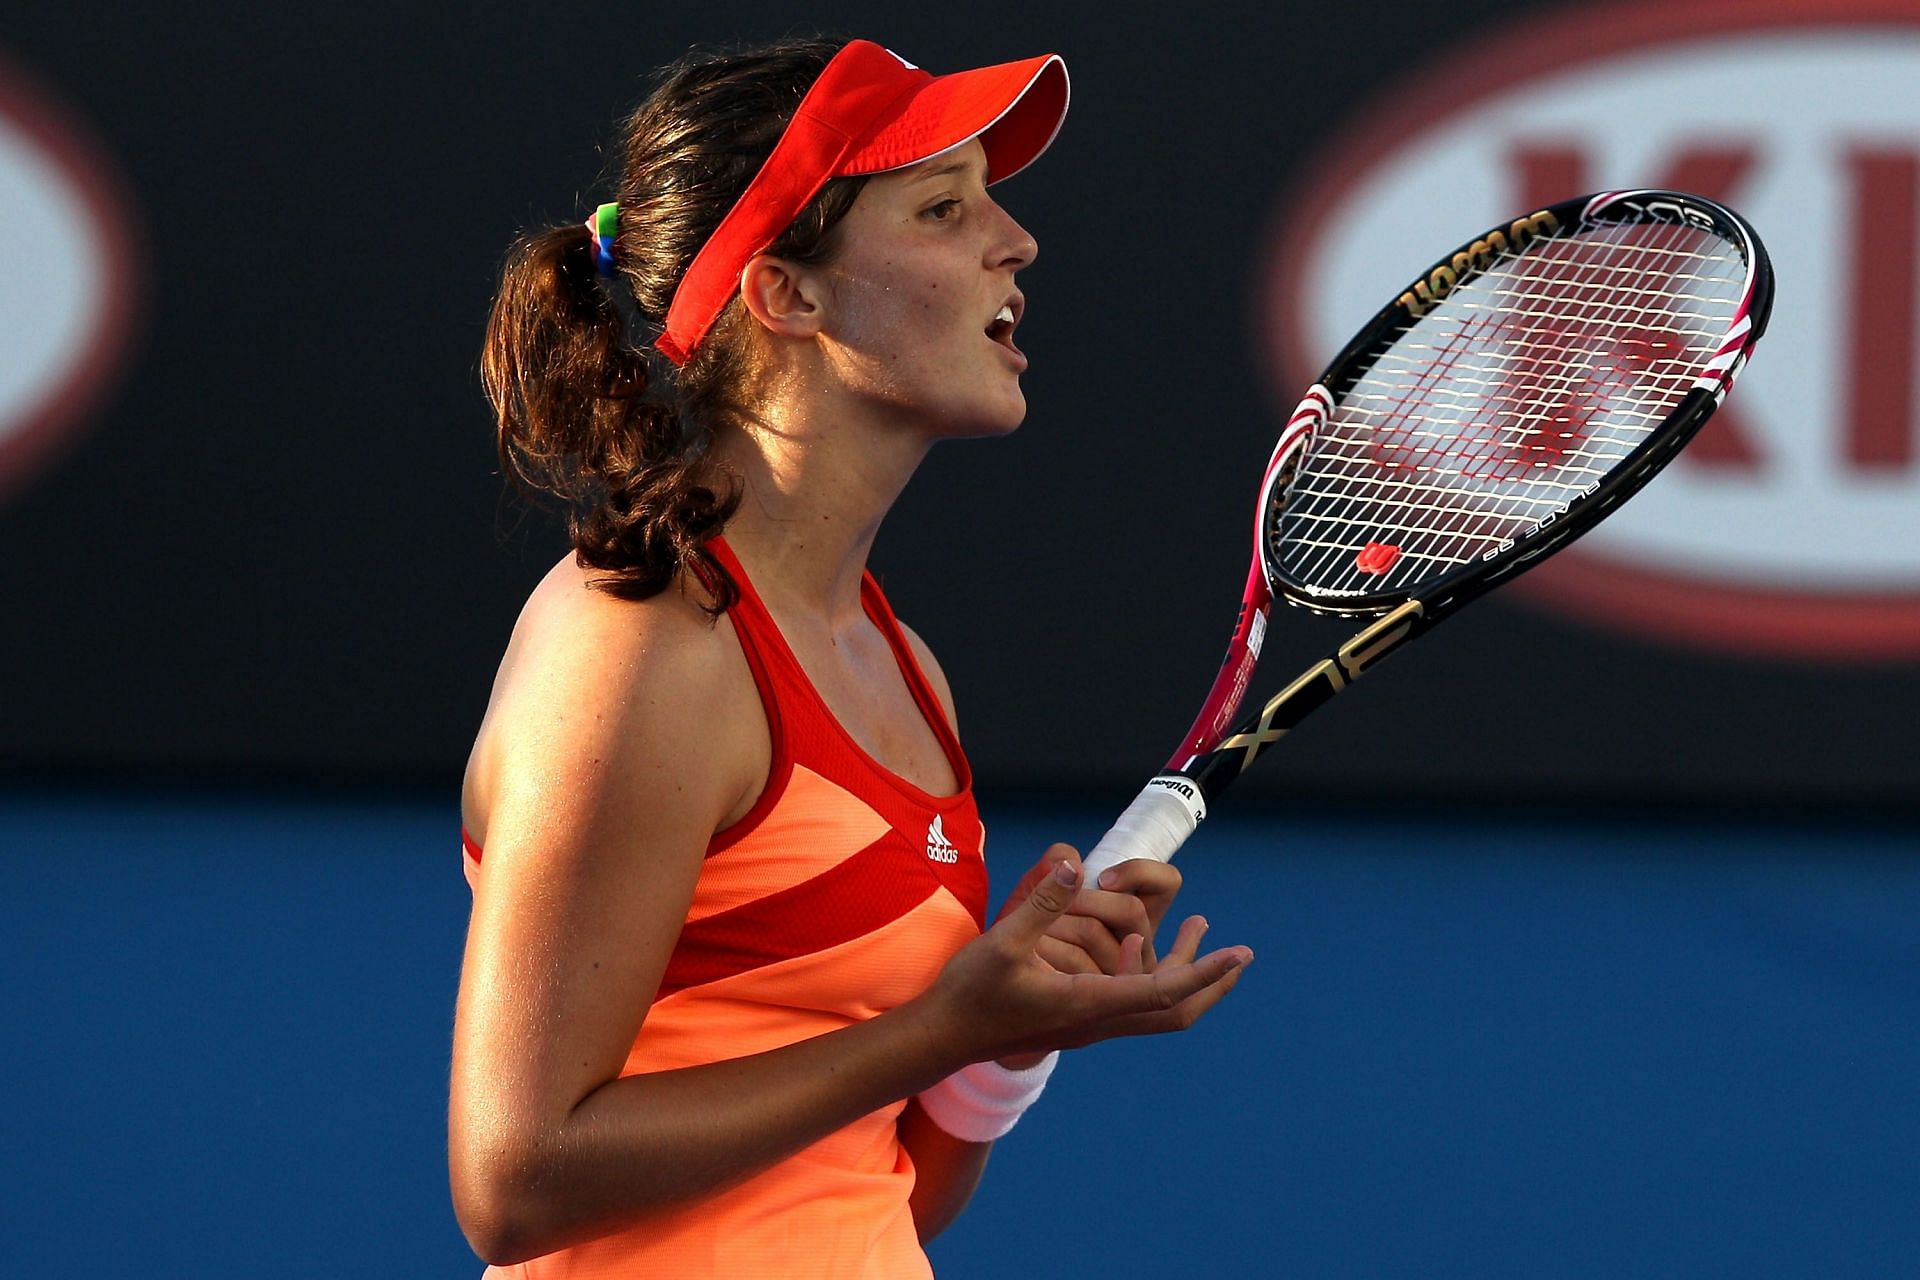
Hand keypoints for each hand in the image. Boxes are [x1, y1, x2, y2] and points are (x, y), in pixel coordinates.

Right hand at [918, 860, 1251, 1069]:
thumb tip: (1077, 867)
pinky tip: (1137, 944)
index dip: (1204, 970)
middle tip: (1241, 956)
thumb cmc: (970, 992)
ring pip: (1155, 1009)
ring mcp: (1088, 1025)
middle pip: (1174, 1013)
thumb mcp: (1003, 941)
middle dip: (1211, 983)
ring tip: (1196, 929)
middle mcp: (1097, 1021)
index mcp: (1088, 1005)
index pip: (1161, 990)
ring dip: (1183, 974)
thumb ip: (1041, 904)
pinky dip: (1152, 975)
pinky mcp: (1077, 1020)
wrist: (943, 1038)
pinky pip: (1132, 1003)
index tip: (1239, 952)